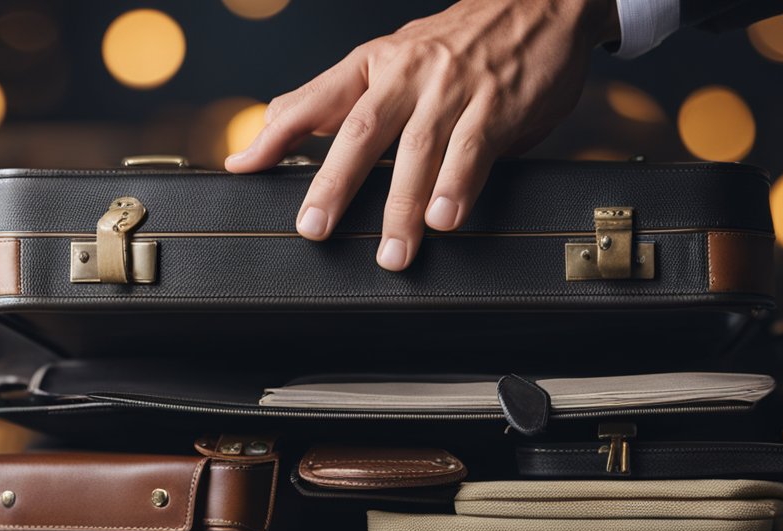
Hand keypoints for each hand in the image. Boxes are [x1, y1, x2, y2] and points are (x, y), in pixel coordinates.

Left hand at [225, 0, 619, 270]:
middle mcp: (407, 74)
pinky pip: (472, 150)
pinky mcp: (496, 106)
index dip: (275, 133)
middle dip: (334, 184)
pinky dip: (456, 187)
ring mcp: (452, 90)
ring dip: (402, 208)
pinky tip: (444, 219)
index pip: (315, 99)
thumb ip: (340, 96)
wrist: (539, 5)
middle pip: (361, 132)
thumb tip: (276, 123)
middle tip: (314, 229)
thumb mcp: (392, 58)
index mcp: (375, 63)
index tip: (244, 167)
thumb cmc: (459, 43)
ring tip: (391, 253)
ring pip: (417, 151)